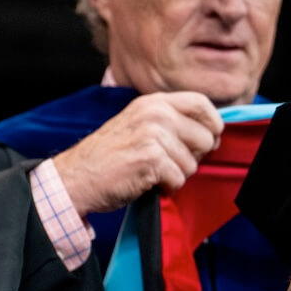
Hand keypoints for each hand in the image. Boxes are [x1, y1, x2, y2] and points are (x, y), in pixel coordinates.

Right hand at [53, 91, 224, 214]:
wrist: (77, 176)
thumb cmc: (109, 156)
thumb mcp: (139, 124)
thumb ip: (170, 122)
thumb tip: (210, 133)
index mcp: (154, 102)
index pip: (201, 103)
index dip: (213, 124)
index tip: (210, 139)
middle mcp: (155, 113)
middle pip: (205, 137)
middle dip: (193, 158)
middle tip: (168, 163)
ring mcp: (153, 135)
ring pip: (193, 164)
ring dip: (176, 175)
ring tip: (151, 173)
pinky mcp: (151, 159)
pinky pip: (178, 180)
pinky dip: (166, 188)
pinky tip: (147, 182)